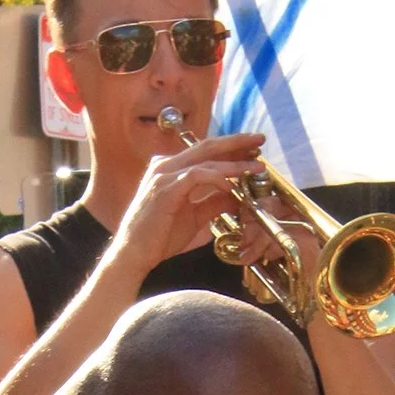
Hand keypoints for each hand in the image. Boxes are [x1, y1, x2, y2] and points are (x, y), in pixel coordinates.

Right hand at [112, 131, 265, 272]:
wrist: (134, 255)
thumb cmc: (159, 238)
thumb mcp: (195, 218)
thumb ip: (214, 203)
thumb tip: (238, 195)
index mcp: (171, 169)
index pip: (205, 152)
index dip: (231, 149)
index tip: (253, 149)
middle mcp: (166, 165)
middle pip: (207, 146)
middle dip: (236, 142)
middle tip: (260, 140)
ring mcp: (164, 174)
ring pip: (205, 159)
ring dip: (233, 161)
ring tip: (255, 164)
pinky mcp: (165, 188)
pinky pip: (197, 175)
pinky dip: (217, 177)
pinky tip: (232, 185)